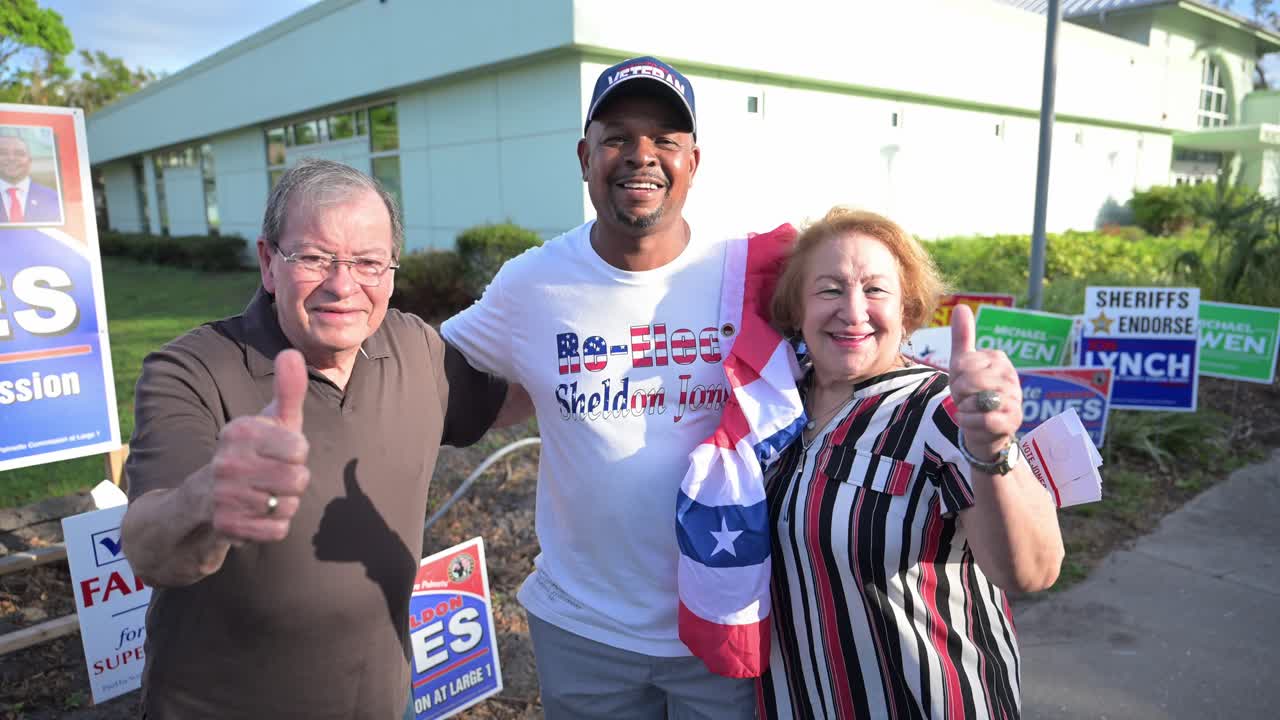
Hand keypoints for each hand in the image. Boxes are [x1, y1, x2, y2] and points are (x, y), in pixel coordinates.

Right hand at [206, 349, 310, 542]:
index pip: (300, 449)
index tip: (277, 453)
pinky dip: (274, 526)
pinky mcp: (225, 526)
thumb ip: (287, 389)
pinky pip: (277, 530)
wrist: (201, 502)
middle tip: (272, 477)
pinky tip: (256, 515)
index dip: (296, 454)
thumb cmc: (250, 454)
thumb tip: (293, 351)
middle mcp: (226, 462)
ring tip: (262, 494)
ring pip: (289, 506)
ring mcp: (224, 496)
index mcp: (238, 432)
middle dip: (293, 481)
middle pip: (298, 479)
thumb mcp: (268, 421)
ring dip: (284, 504)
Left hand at [948, 305, 1021, 459]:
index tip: (962, 383)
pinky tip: (973, 422)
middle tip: (966, 399)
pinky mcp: (1013, 421)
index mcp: (998, 359)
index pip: (962, 364)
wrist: (983, 428)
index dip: (955, 377)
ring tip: (972, 410)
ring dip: (964, 409)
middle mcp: (1010, 376)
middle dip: (959, 394)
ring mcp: (1015, 399)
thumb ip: (963, 337)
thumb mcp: (964, 364)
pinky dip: (970, 423)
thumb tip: (961, 306)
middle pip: (968, 382)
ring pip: (974, 401)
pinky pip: (983, 420)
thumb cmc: (973, 393)